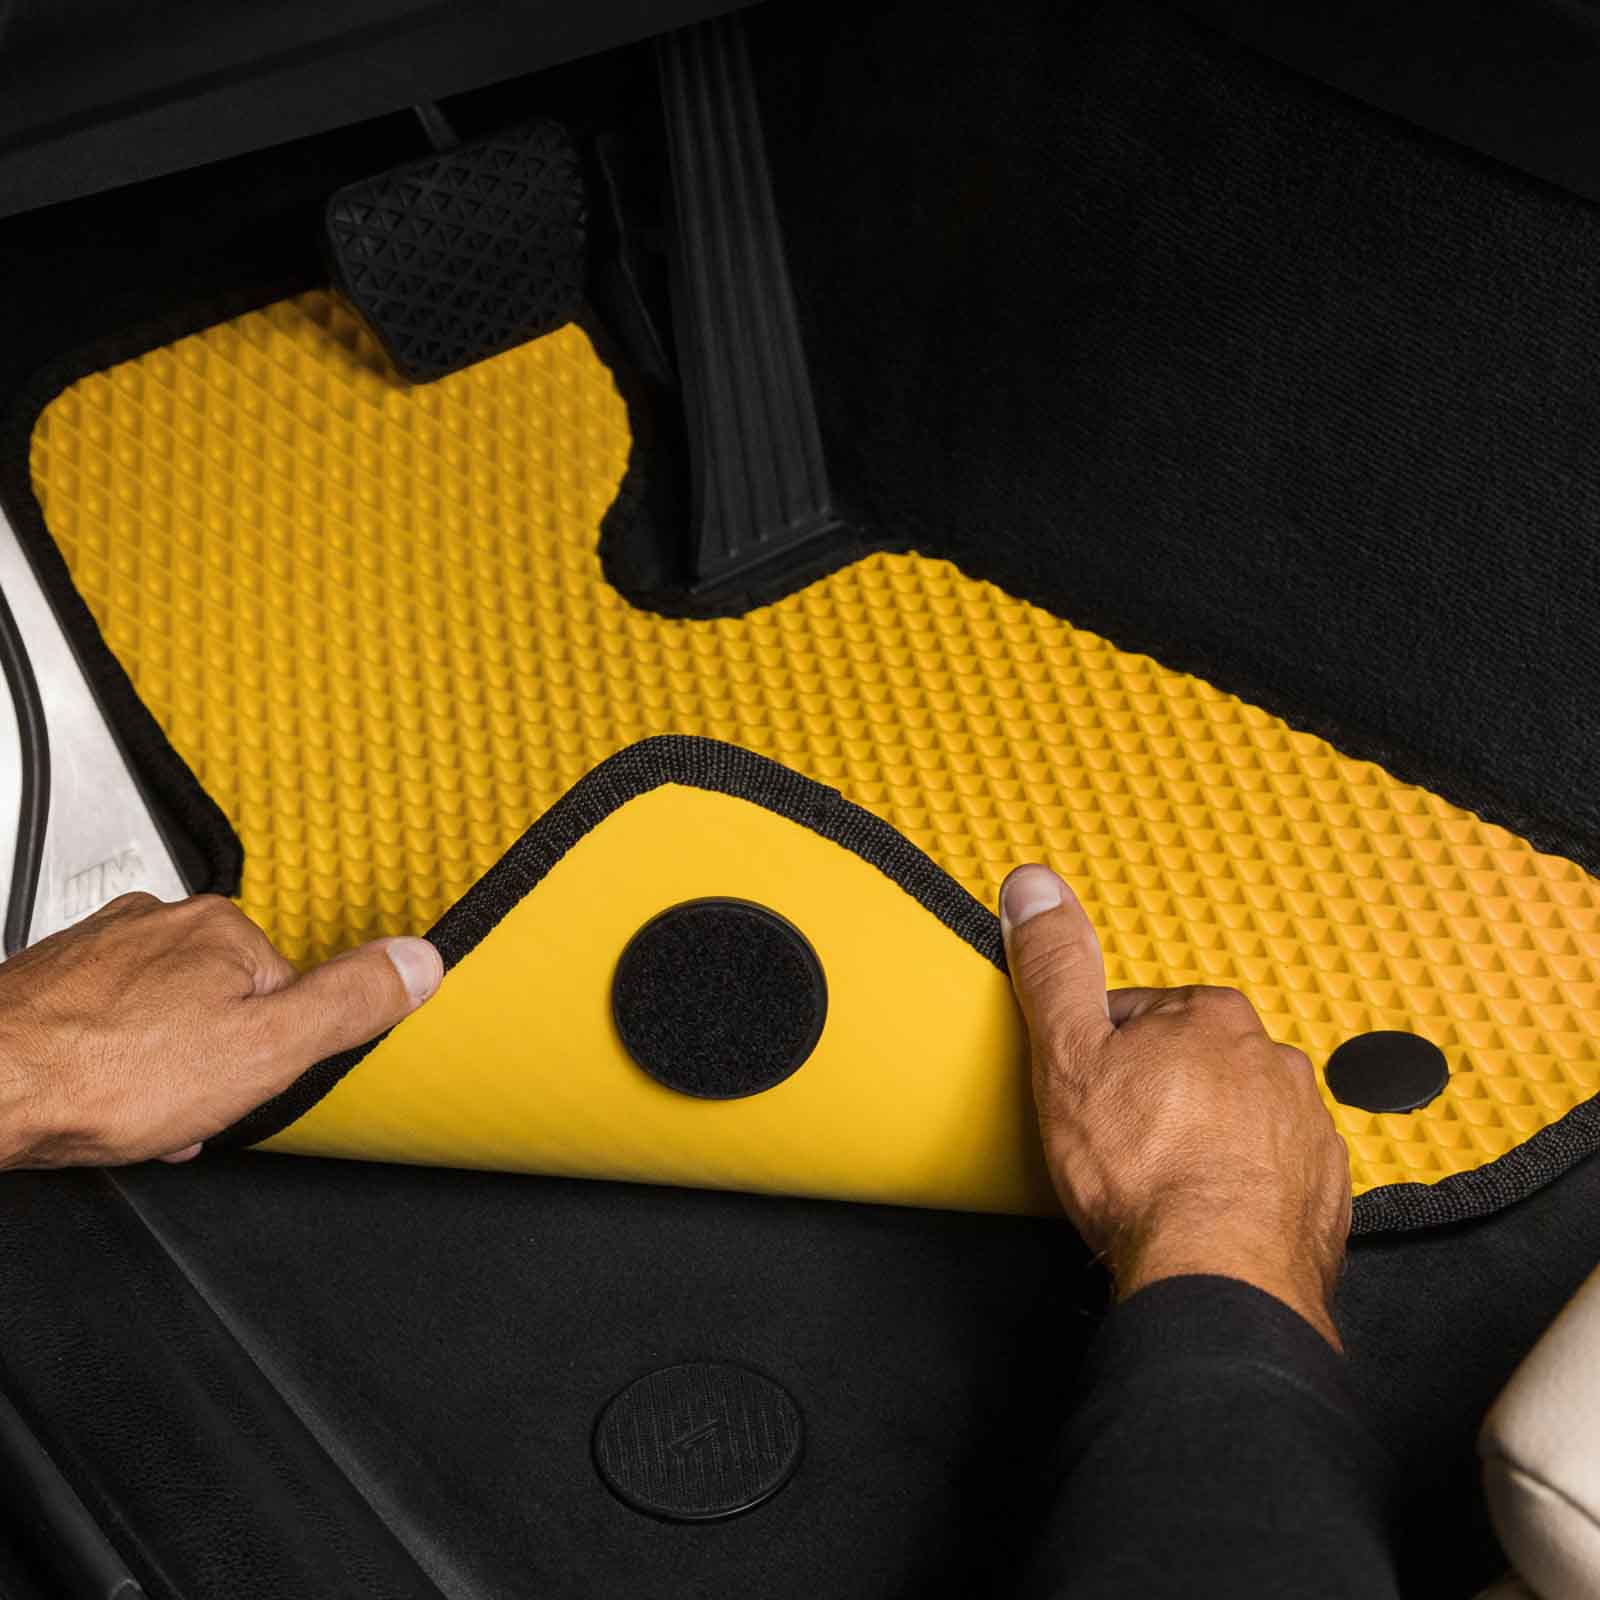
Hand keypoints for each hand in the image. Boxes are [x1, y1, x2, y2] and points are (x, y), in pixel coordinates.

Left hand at [0, 892, 442, 1168]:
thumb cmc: (101, 1075)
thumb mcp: (265, 1050)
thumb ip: (349, 1004)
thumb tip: (420, 961)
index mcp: (222, 930)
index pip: (285, 994)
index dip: (270, 1055)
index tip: (240, 1082)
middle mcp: (158, 924)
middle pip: (223, 1005)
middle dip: (212, 1065)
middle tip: (183, 1103)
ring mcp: (99, 948)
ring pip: (162, 1019)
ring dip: (159, 1070)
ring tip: (131, 1108)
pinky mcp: (51, 981)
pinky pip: (108, 1026)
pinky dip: (110, 1065)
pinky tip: (95, 1100)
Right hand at [1001, 864, 1351, 1347]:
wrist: (1218, 1276)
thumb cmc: (1144, 1170)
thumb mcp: (1071, 1053)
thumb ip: (1054, 966)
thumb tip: (1034, 885)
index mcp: (1213, 1018)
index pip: (1143, 1013)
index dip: (1103, 1053)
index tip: (1089, 1091)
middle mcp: (1274, 1061)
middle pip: (1197, 1062)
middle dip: (1161, 1092)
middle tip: (1121, 1140)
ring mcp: (1307, 1127)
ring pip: (1241, 1116)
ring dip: (1206, 1139)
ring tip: (1163, 1182)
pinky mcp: (1325, 1191)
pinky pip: (1275, 1172)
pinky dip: (1244, 1187)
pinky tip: (1206, 1213)